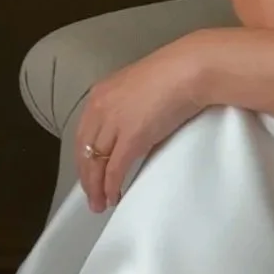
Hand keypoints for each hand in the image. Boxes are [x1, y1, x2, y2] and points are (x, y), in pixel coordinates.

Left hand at [73, 37, 206, 213]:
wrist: (190, 70)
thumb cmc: (174, 74)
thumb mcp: (139, 89)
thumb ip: (128, 109)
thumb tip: (131, 131)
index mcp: (100, 95)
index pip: (83, 134)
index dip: (84, 158)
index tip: (88, 174)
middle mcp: (100, 108)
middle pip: (84, 151)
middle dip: (86, 177)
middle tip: (91, 197)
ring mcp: (114, 123)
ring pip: (96, 163)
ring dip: (96, 187)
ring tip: (99, 204)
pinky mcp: (131, 138)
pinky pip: (114, 168)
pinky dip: (111, 186)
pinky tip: (112, 197)